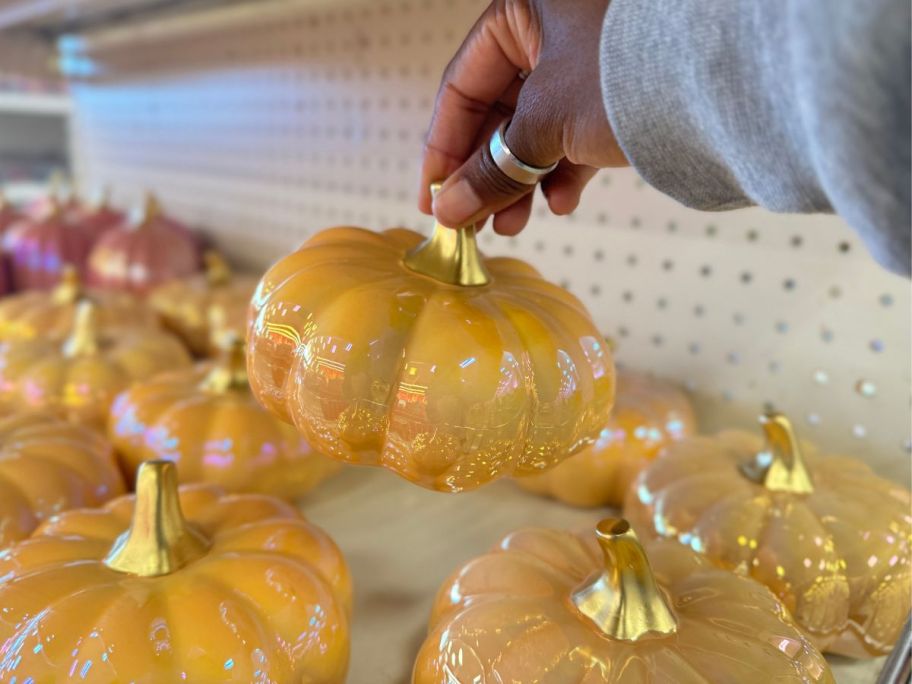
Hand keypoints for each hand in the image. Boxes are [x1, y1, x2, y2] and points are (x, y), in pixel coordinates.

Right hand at [419, 0, 627, 234]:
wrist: (731, 81)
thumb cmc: (627, 76)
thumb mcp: (545, 123)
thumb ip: (492, 169)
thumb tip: (449, 211)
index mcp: (524, 9)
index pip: (462, 86)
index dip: (442, 150)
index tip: (433, 200)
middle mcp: (554, 27)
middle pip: (500, 112)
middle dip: (488, 174)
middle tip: (474, 224)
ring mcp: (589, 60)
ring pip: (538, 128)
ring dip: (523, 182)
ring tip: (514, 225)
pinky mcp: (618, 91)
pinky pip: (577, 132)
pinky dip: (565, 171)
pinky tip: (563, 203)